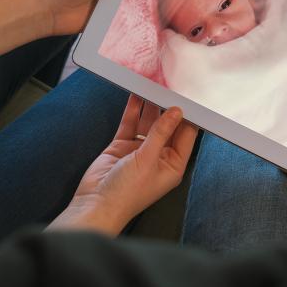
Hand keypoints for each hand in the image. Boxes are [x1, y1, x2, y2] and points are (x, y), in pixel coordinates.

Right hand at [49, 95, 197, 234]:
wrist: (96, 203)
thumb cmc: (127, 191)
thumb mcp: (148, 159)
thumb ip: (161, 132)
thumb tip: (177, 111)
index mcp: (172, 165)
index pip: (185, 136)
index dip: (188, 117)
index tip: (190, 96)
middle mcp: (158, 156)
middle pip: (167, 126)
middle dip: (167, 107)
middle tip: (170, 84)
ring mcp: (139, 150)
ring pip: (147, 123)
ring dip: (149, 106)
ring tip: (153, 83)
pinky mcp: (122, 145)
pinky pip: (130, 124)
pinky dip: (133, 110)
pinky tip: (136, 94)